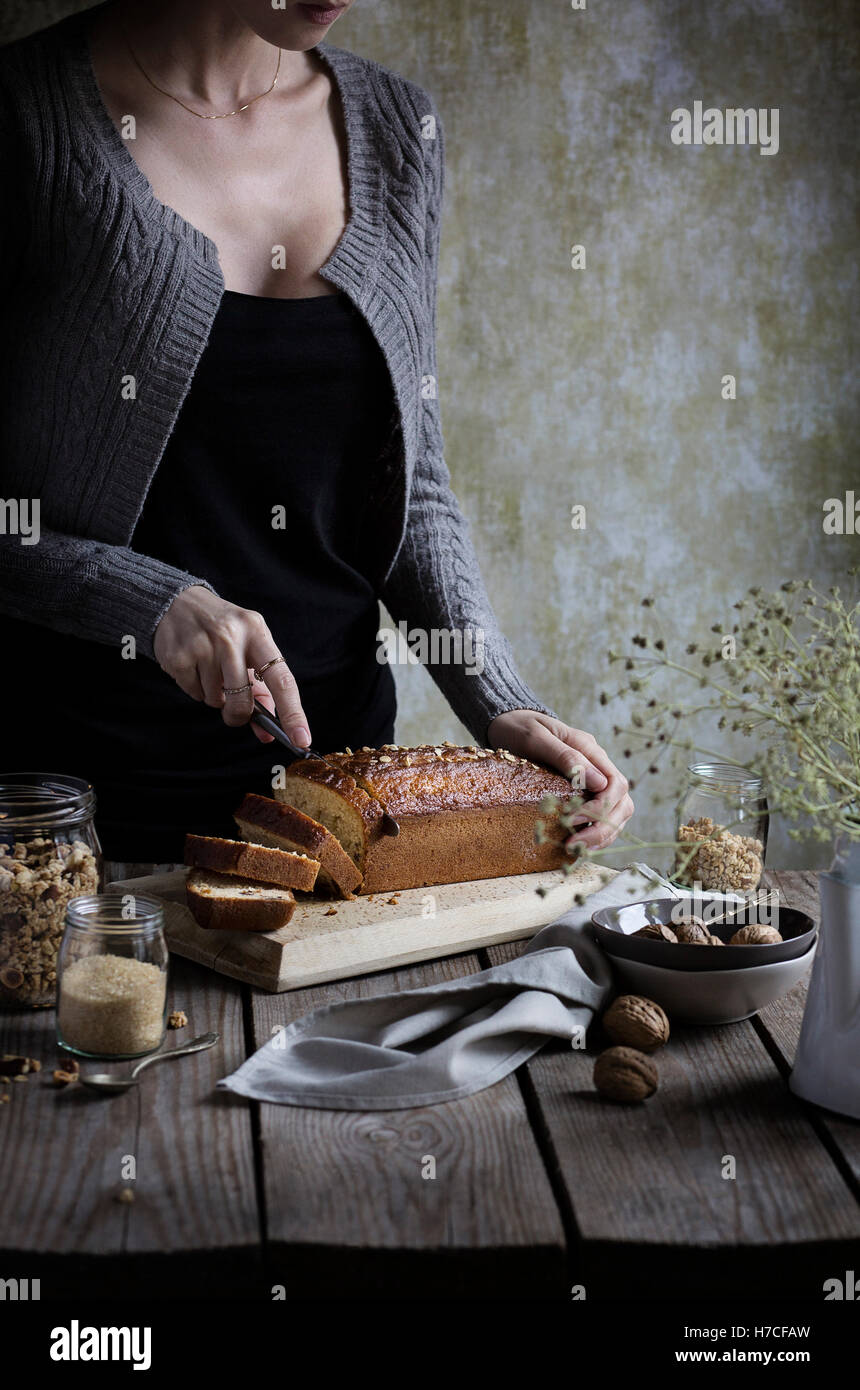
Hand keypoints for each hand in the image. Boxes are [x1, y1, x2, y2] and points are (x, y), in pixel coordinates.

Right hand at [153, 586, 309, 747]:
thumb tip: (268, 732)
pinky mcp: (179, 657)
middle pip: (243, 699)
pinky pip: (194, 694)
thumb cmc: (222, 630)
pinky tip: (194, 667)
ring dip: (214, 696)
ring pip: (216, 700)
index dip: (293, 713)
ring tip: (209, 669)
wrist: (177, 603)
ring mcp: (202, 646)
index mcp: (257, 632)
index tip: (302, 739)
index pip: (282, 680)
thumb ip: (261, 688)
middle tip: (234, 710)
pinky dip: (196, 689)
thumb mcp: (248, 644)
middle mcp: (231, 636)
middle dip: (239, 714)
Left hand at [487, 709, 633, 849]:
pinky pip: (601, 816)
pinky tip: (578, 846)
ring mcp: (593, 779)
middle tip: (573, 843)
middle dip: (602, 827)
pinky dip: (594, 834)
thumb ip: (566, 756)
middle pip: (622, 803)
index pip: (616, 784)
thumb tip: (598, 782)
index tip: (571, 819)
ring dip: (602, 835)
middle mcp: (598, 766)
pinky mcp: (582, 791)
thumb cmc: (519, 727)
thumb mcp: (536, 738)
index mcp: (591, 750)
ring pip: (617, 813)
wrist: (506, 722)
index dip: (600, 807)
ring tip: (577, 850)